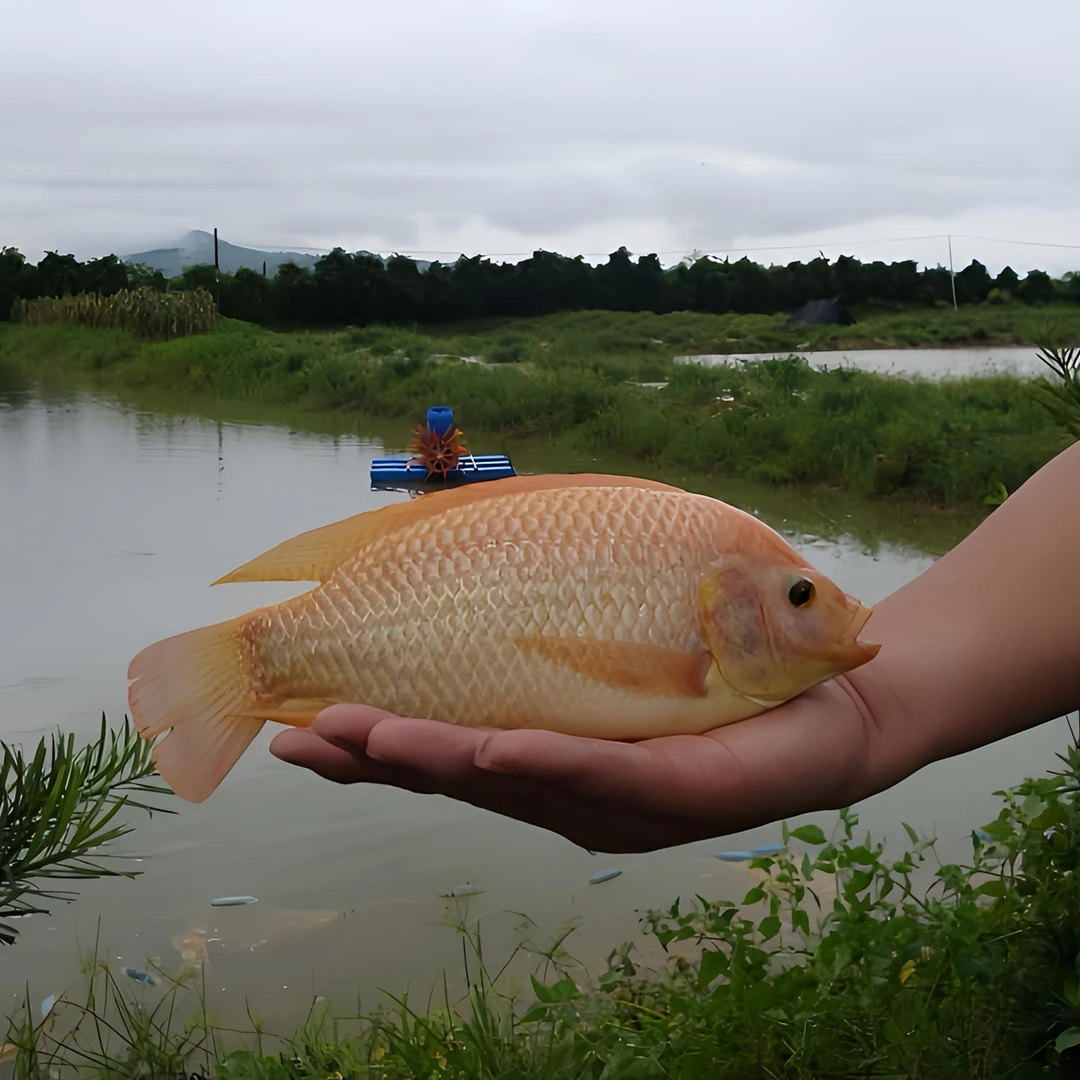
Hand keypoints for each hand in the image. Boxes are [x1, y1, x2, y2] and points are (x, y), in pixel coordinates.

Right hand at [269, 664, 895, 852]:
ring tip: (368, 735)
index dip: (377, 746)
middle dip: (383, 757)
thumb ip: (567, 636)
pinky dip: (548, 762)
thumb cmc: (727, 669)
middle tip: (303, 736)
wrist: (838, 702)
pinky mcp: (683, 792)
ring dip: (440, 758)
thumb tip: (492, 571)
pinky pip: (606, 774)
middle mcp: (579, 792)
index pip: (453, 753)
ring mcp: (627, 800)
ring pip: (518, 781)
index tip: (300, 724)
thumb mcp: (632, 646)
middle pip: (465, 776)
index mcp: (557, 762)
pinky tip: (495, 749)